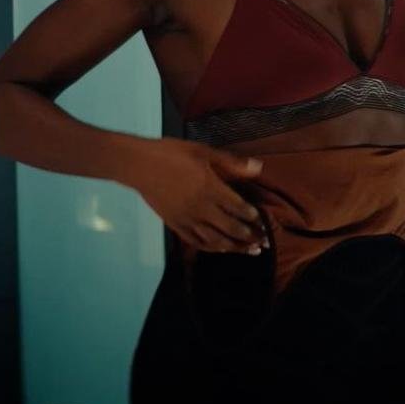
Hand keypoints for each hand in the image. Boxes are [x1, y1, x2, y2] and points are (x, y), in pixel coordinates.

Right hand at [131, 140, 269, 254]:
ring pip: (215, 240)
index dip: (253, 217)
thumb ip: (231, 163)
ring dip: (234, 247)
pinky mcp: (175, 225)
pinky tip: (220, 249)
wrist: (140, 165)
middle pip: (231, 227)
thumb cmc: (172, 154)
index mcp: (211, 189)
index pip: (239, 208)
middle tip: (264, 242)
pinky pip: (195, 241)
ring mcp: (187, 219)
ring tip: (249, 251)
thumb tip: (258, 167)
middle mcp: (201, 208)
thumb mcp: (203, 152)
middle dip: (250, 236)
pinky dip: (210, 248)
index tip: (264, 222)